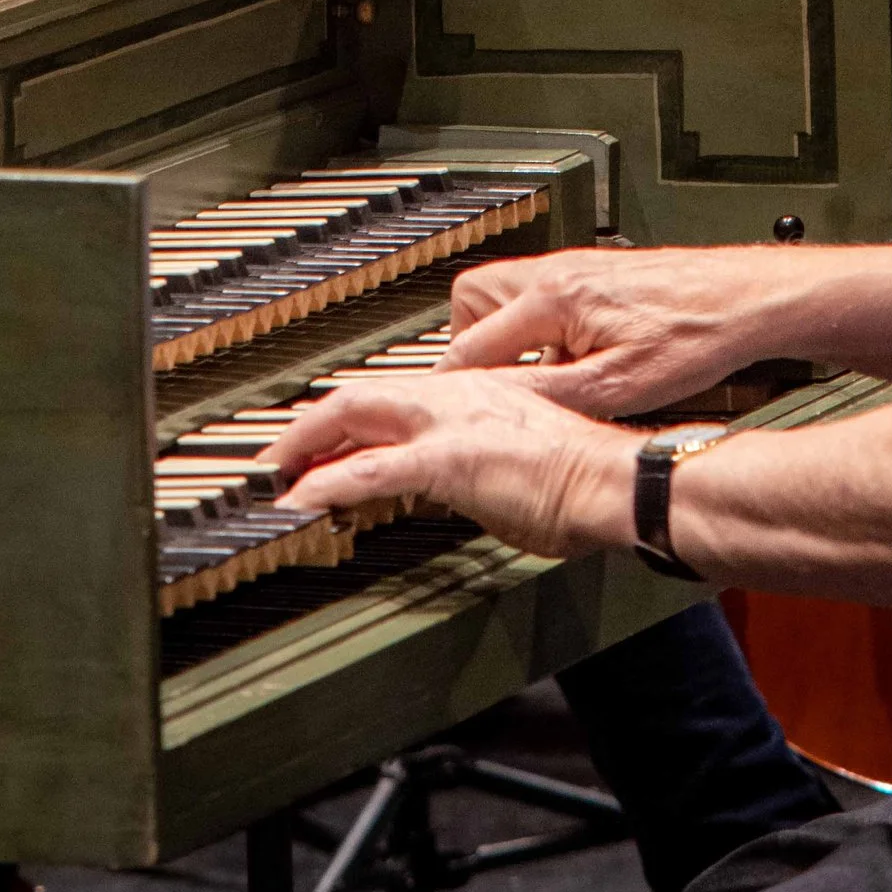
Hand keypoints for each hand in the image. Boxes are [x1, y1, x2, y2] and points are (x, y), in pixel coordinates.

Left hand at [280, 364, 634, 556]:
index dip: (350, 416)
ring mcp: (447, 423)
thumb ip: (477, 459)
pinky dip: (328, 483)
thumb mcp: (517, 456)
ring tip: (278, 478)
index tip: (324, 438)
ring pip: (353, 418)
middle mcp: (452, 394)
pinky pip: (369, 470)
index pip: (393, 395)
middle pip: (359, 394)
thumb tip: (457, 482)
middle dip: (311, 424)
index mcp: (471, 390)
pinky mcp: (447, 460)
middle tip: (281, 456)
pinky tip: (303, 501)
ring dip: (307, 448)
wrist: (614, 479)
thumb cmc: (583, 477)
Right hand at [442, 245, 802, 414]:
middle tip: (487, 385)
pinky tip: (567, 362)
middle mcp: (556, 272)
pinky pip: (536, 295)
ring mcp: (573, 268)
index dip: (455, 383)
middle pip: (471, 299)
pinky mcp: (592, 274)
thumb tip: (499, 409)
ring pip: (503, 292)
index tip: (450, 409)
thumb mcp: (617, 387)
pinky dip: (536, 329)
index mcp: (553, 297)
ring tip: (529, 377)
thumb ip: (549, 395)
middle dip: (470, 345)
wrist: (740, 299)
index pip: (472, 342)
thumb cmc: (694, 335)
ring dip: (503, 335)